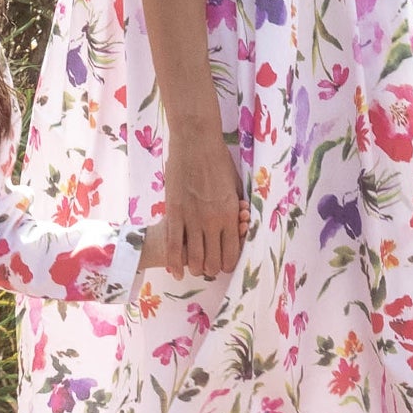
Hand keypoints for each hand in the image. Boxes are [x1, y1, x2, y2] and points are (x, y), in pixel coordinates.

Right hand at [139, 137, 250, 280]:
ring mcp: (192, 218)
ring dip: (194, 267)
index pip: (231, 254)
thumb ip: (236, 207)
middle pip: (213, 262)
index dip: (227, 263)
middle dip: (211, 268)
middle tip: (207, 265)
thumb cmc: (218, 159)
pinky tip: (176, 271)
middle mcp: (213, 221)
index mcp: (230, 215)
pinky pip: (173, 247)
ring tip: (192, 266)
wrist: (196, 141)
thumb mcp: (236, 185)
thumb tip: (239, 222)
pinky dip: (175, 263)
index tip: (222, 262)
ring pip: (194, 259)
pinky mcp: (174, 213)